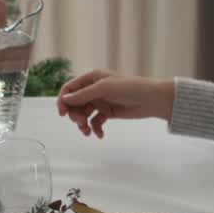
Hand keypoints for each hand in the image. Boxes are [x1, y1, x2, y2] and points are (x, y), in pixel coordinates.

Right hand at [56, 70, 173, 137]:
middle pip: (74, 104)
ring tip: (88, 132)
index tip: (62, 113)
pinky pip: (95, 122)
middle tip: (81, 123)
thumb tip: (65, 99)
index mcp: (91, 78)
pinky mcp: (107, 112)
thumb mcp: (104, 89)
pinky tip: (100, 134)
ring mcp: (100, 101)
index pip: (69, 89)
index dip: (63, 100)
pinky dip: (95, 129)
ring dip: (83, 124)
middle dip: (75, 115)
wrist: (151, 99)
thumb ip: (83, 95)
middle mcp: (94, 89)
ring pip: (83, 114)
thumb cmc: (130, 88)